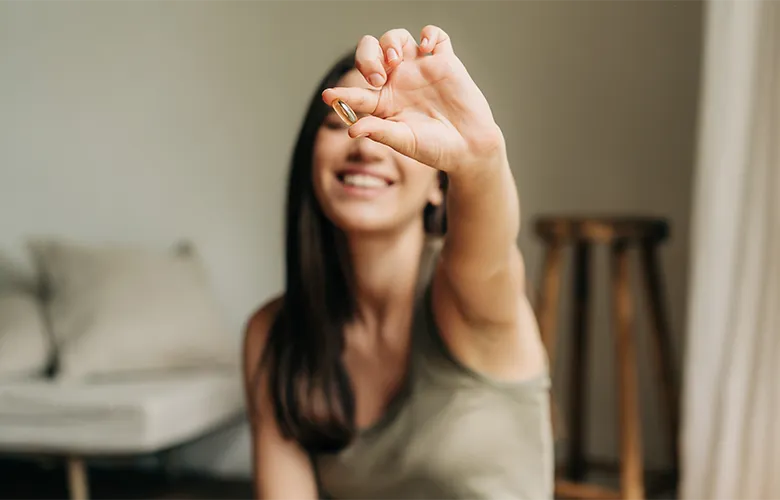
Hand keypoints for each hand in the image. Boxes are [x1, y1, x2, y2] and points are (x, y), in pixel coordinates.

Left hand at [321, 26, 505, 173]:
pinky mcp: (445, 62)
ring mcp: (421, 69)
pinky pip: (435, 36)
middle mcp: (399, 82)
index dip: (341, 93)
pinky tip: (426, 47)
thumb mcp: (405, 141)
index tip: (329, 96)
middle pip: (371, 53)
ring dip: (390, 42)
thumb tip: (352, 128)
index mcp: (385, 102)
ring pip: (396, 39)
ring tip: (395, 59)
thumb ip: (380, 131)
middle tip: (377, 76)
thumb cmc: (436, 149)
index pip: (357, 92)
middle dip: (366, 57)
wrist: (470, 149)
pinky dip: (429, 34)